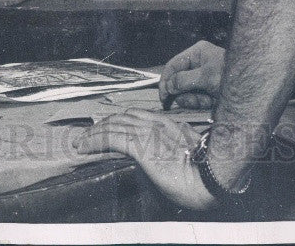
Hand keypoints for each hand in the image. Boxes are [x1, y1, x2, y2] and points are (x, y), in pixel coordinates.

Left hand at [73, 109, 215, 210]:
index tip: (107, 128)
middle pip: (121, 118)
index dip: (118, 121)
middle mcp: (156, 124)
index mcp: (168, 124)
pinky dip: (95, 141)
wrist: (212, 177)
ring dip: (94, 134)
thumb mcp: (187, 154)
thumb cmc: (206, 173)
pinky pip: (111, 139)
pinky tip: (85, 148)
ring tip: (82, 142)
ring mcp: (148, 133)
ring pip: (113, 126)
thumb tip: (160, 158)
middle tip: (89, 135)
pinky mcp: (141, 146)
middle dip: (103, 126)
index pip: (135, 116)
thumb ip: (171, 149)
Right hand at [159, 40, 226, 109]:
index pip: (173, 65)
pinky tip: (211, 102)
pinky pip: (196, 98)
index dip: (165, 80)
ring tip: (207, 100)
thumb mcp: (206, 76)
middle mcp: (198, 64)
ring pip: (186, 92)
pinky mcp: (208, 91)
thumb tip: (168, 86)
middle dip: (184, 93)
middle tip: (193, 100)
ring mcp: (203, 78)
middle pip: (178, 81)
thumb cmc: (230, 76)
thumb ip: (183, 80)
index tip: (163, 97)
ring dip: (194, 99)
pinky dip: (201, 103)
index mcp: (197, 53)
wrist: (253, 89)